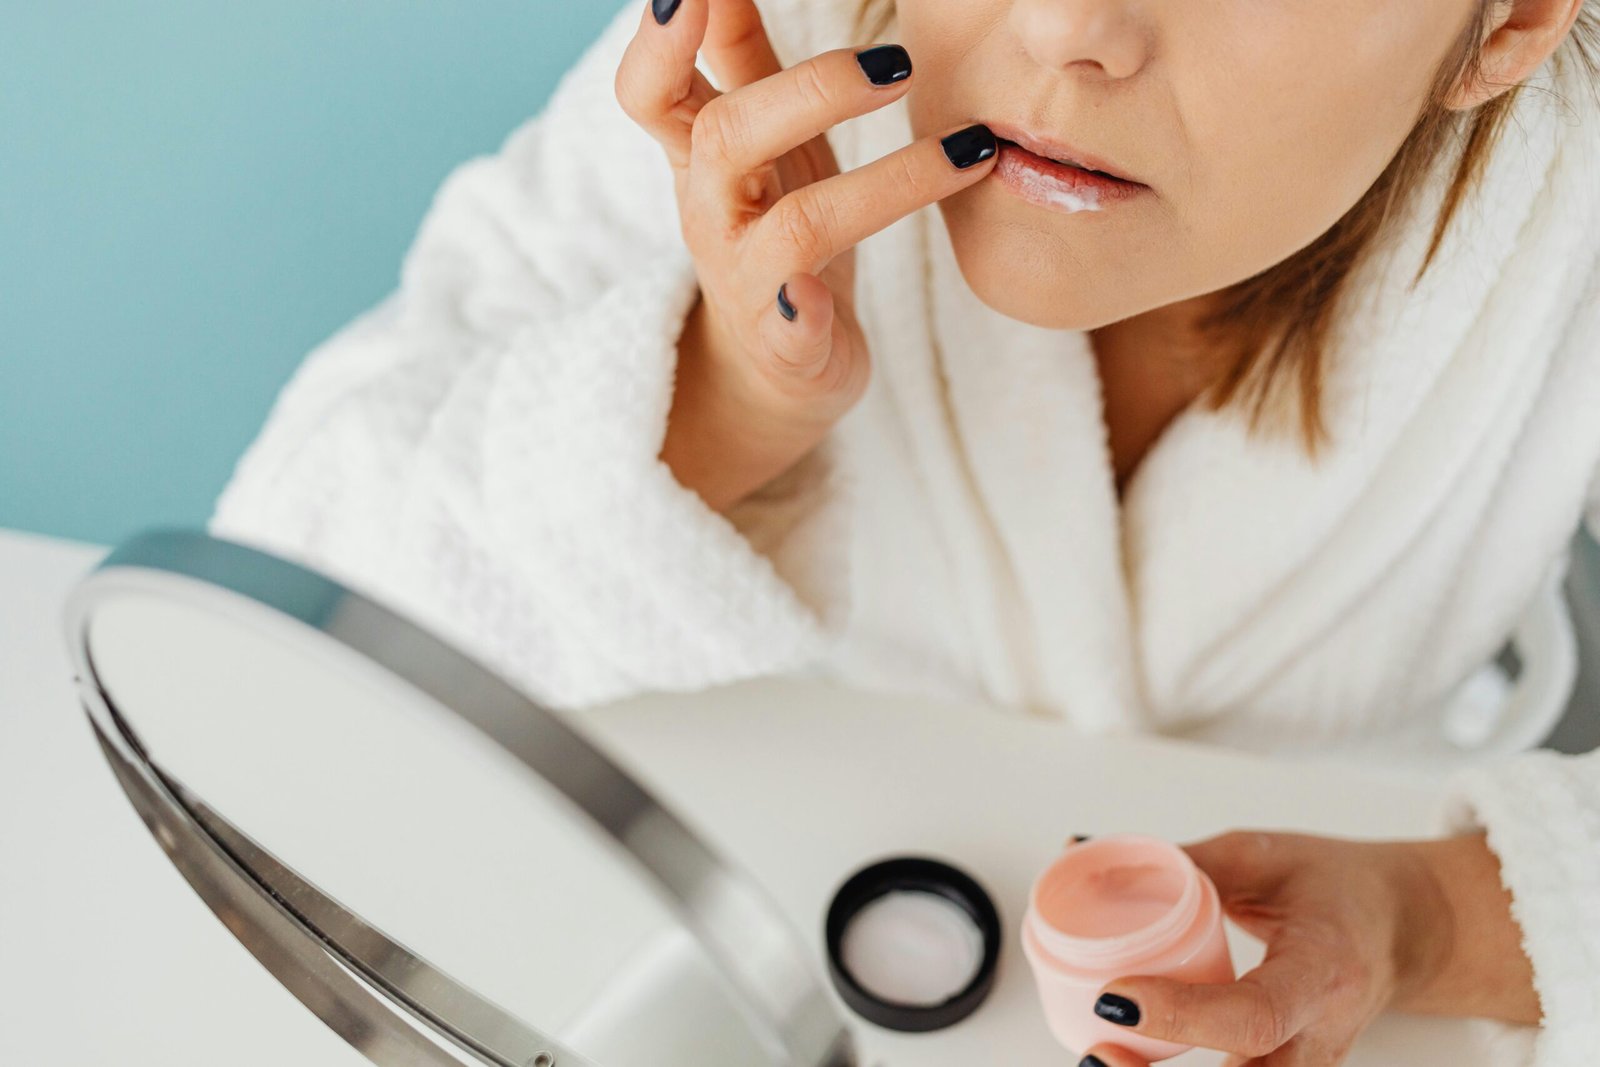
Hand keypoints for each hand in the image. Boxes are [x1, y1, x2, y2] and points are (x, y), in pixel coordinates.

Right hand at [614, 0, 998, 510]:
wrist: (777, 362)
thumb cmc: (773, 226)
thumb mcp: (758, 135)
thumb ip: (738, 47)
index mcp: (700, 154)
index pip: (651, 91)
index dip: (659, 42)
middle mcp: (711, 211)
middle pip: (727, 137)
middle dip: (812, 89)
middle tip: (900, 62)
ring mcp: (746, 280)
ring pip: (797, 226)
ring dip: (888, 185)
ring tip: (967, 153)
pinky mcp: (786, 344)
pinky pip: (795, 329)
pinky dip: (810, 314)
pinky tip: (826, 304)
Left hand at [1075, 829, 1539, 1066]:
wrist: (1404, 929)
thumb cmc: (1338, 887)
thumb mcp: (1263, 858)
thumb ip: (1179, 862)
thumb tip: (1082, 848)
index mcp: (1324, 971)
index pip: (1255, 1014)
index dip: (1183, 1013)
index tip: (1116, 993)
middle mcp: (1322, 1036)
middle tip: (1098, 1047)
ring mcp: (1309, 1065)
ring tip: (1103, 1054)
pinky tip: (1131, 1057)